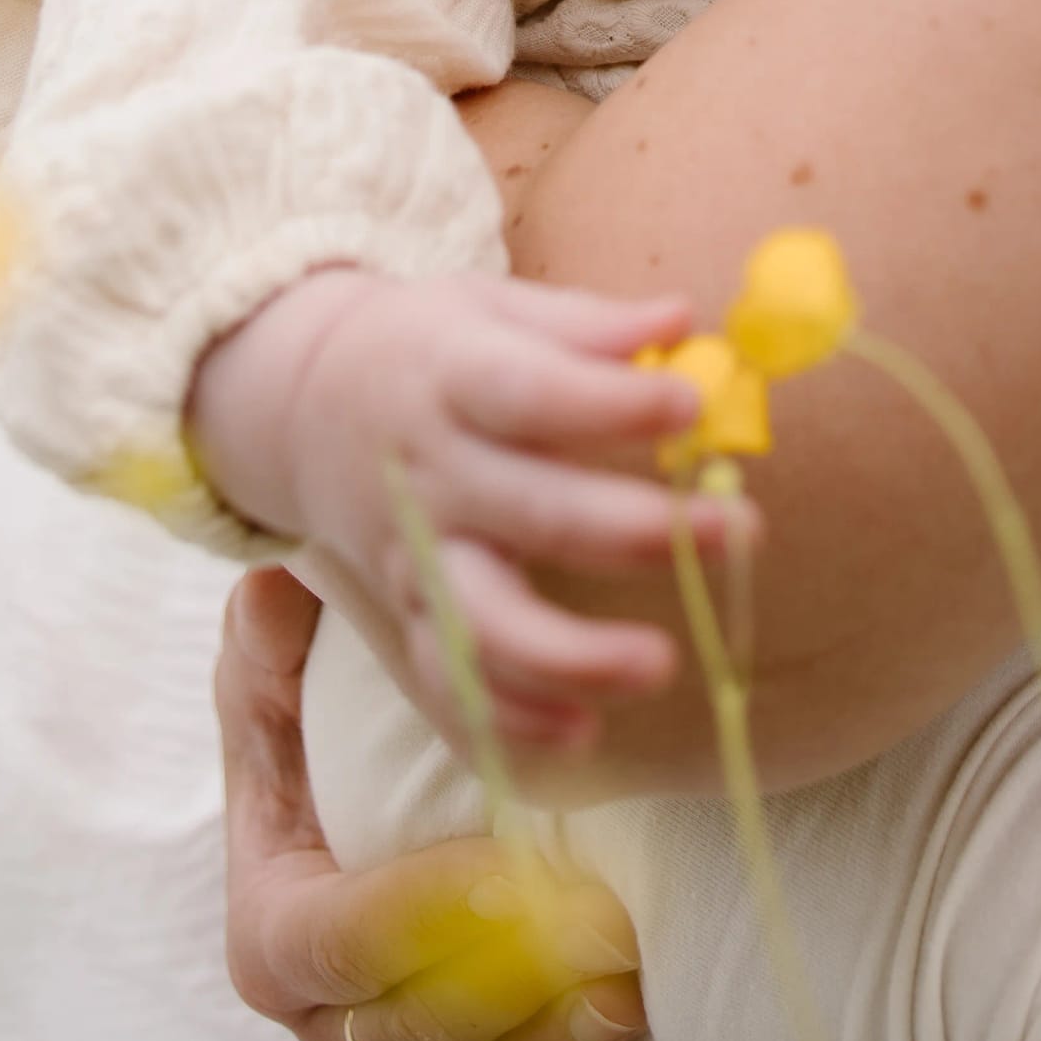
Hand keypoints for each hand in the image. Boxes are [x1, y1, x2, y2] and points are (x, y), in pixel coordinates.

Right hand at [190, 262, 748, 748]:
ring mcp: (413, 559)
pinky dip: (506, 723)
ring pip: (481, 627)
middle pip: (530, 515)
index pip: (531, 394)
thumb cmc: (431, 349)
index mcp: (452, 379)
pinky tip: (582, 731)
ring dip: (572, 655)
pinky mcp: (402, 622)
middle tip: (738, 529)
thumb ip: (588, 325)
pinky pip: (446, 688)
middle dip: (636, 531)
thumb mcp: (492, 308)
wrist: (303, 405)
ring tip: (661, 662)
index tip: (691, 405)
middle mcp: (431, 476)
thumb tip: (683, 320)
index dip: (610, 405)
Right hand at [219, 565, 646, 1040]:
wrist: (365, 800)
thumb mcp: (277, 676)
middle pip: (405, 1031)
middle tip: (600, 926)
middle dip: (504, 991)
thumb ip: (268, 644)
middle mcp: (329, 1015)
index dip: (410, 917)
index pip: (328, 945)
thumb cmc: (313, 729)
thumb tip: (275, 594)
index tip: (503, 872)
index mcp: (276, 926)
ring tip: (625, 991)